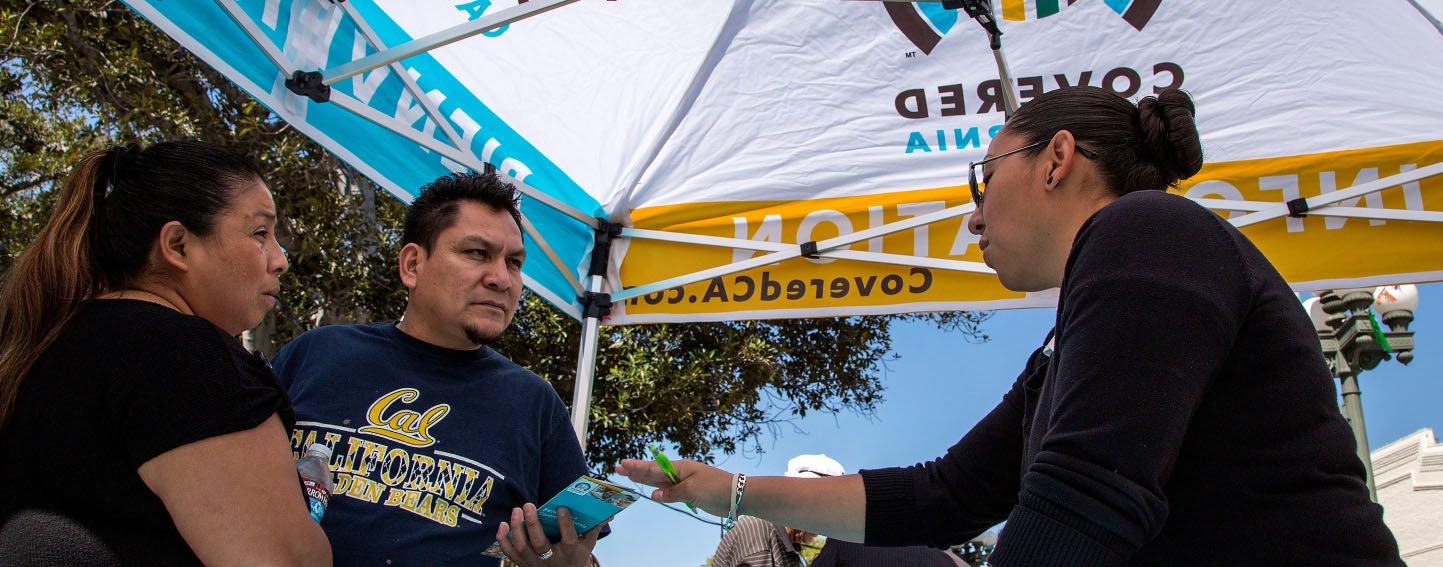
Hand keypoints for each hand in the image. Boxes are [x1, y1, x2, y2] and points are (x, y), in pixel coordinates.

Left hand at [495, 504, 604, 566]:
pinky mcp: (522, 563)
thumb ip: (595, 526)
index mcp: (571, 552)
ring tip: (517, 510)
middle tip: (528, 504)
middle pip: (541, 543)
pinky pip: (509, 553)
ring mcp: (535, 563)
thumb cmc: (575, 554)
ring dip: (517, 528)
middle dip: (533, 524)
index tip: (562, 507)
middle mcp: (552, 559)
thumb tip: (610, 510)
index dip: (565, 524)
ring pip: (523, 547)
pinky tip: (502, 524)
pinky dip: (503, 540)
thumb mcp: (588, 543)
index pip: (569, 539)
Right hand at [615, 458, 734, 515]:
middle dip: (636, 470)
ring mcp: (683, 483)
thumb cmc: (715, 487)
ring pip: (659, 481)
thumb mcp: (692, 490)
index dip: (637, 466)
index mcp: (680, 467)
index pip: (654, 467)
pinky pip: (668, 491)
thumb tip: (653, 495)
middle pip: (653, 472)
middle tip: (618, 468)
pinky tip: (650, 491)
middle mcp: (679, 473)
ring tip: (629, 476)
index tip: (622, 463)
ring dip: (644, 479)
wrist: (735, 495)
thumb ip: (672, 493)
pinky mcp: (688, 493)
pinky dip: (657, 490)